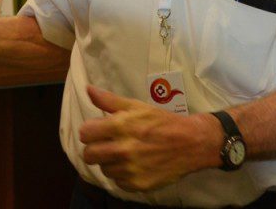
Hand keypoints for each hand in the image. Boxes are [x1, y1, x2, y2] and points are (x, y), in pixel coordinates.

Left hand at [78, 85, 219, 191]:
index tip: (97, 132)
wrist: (190, 143)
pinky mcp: (137, 184)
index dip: (90, 132)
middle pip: (88, 155)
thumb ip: (109, 100)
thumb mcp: (137, 106)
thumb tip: (89, 90)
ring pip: (103, 169)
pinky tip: (133, 165)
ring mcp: (129, 169)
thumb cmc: (162, 122)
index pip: (85, 134)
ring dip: (110, 162)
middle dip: (95, 149)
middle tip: (107, 145)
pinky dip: (123, 174)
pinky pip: (118, 181)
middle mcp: (122, 149)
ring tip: (124, 154)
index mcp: (119, 126)